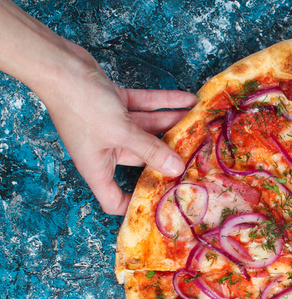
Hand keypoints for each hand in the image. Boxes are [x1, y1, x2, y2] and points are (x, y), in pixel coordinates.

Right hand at [38, 43, 195, 214]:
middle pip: (143, 161)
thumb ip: (150, 150)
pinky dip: (164, 103)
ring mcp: (110, 126)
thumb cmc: (80, 104)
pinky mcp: (115, 104)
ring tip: (199, 124)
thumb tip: (176, 168)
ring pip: (148, 130)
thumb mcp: (121, 132)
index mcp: (97, 167)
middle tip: (197, 158)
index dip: (135, 205)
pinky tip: (188, 100)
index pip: (115, 200)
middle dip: (168, 158)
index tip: (160, 205)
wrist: (58, 64)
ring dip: (173, 125)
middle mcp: (105, 150)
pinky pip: (145, 107)